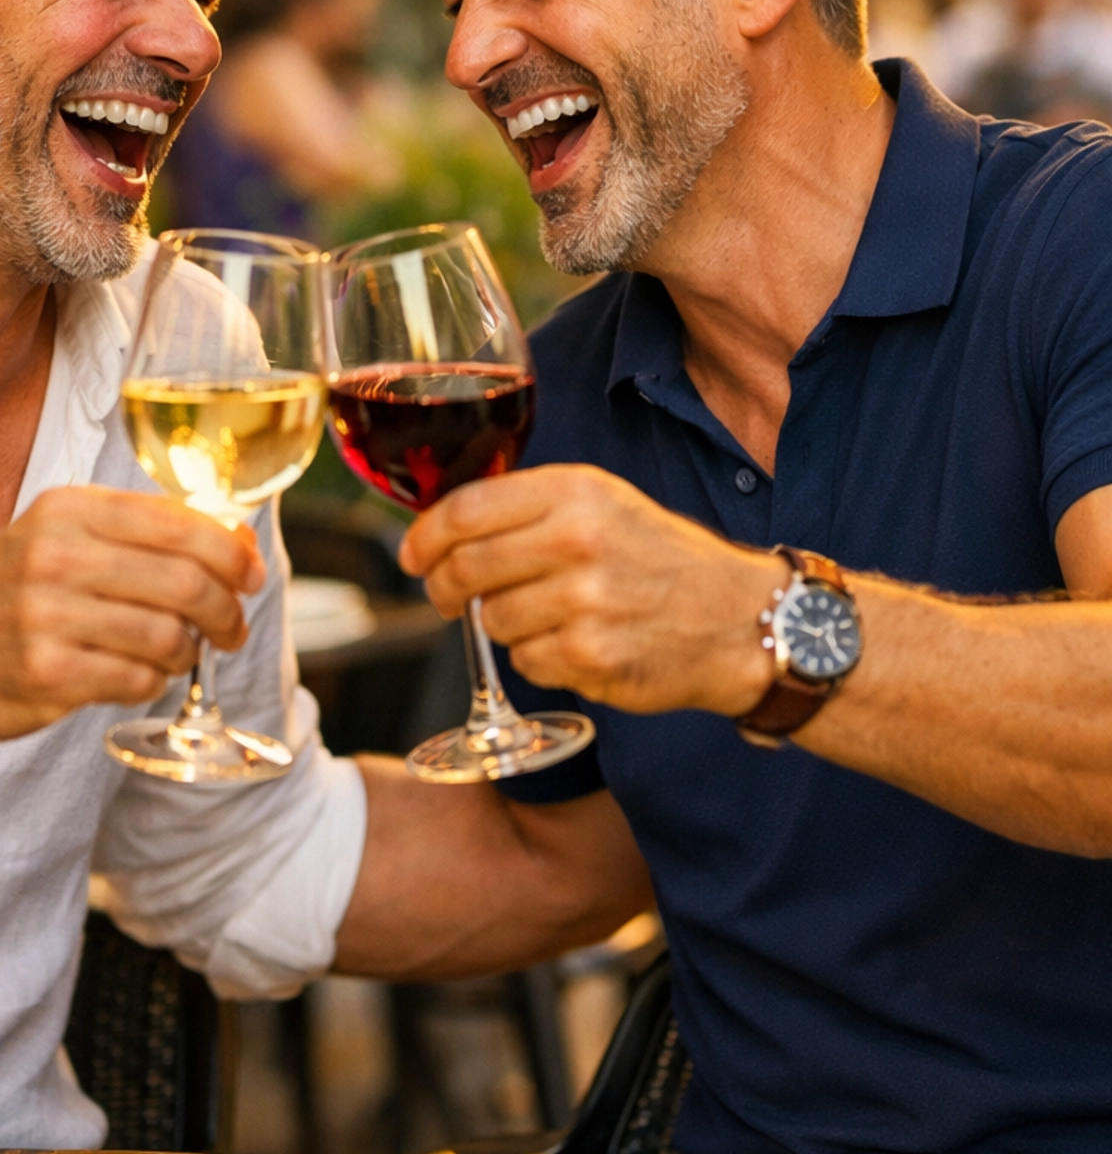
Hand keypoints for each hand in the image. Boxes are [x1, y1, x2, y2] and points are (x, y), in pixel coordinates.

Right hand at [0, 486, 264, 743]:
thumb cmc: (5, 596)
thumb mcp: (60, 537)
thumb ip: (143, 533)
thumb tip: (238, 541)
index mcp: (68, 509)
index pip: (180, 523)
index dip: (232, 553)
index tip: (250, 576)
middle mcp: (56, 554)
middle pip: (185, 581)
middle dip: (226, 611)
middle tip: (232, 629)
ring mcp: (47, 615)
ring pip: (168, 635)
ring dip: (188, 653)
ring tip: (176, 656)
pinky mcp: (46, 675)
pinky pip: (138, 680)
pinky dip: (152, 683)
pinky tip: (137, 677)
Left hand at [399, 465, 777, 715]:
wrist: (740, 619)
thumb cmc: (661, 559)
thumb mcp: (603, 504)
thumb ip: (526, 508)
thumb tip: (438, 528)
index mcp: (575, 491)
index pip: (464, 510)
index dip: (424, 537)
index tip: (413, 554)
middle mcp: (577, 540)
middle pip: (463, 568)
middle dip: (443, 587)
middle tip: (447, 596)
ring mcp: (583, 602)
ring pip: (489, 620)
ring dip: (502, 624)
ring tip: (549, 615)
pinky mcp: (590, 658)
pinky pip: (524, 662)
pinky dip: (538, 658)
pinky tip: (577, 644)